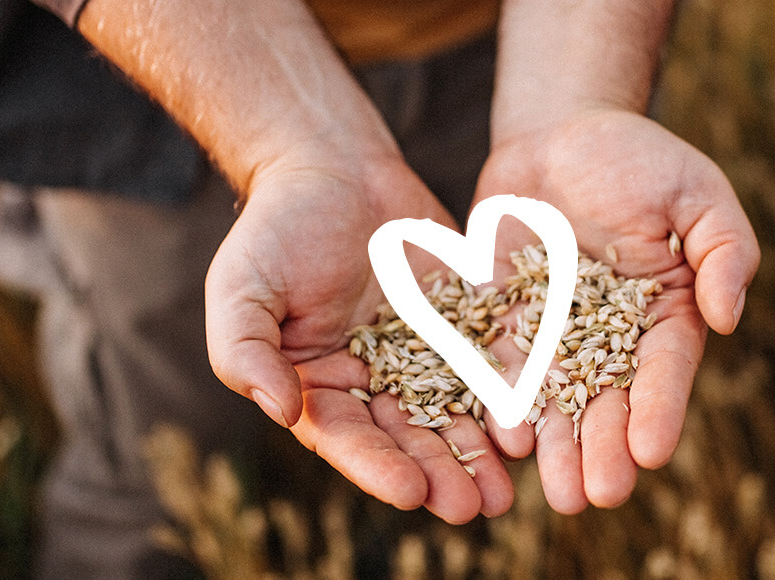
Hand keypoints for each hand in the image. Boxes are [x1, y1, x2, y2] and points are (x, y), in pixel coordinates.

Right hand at [205, 160, 513, 521]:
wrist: (334, 168)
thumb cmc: (276, 229)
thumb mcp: (241, 288)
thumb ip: (247, 352)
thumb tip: (280, 409)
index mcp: (320, 386)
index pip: (348, 437)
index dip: (377, 466)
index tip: (411, 492)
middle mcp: (373, 382)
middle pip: (409, 437)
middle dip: (441, 473)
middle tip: (474, 508)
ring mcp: (422, 355)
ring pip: (456, 412)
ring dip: (481, 453)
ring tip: (511, 492)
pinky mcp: (461, 325)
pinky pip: (488, 362)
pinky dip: (508, 395)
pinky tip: (533, 424)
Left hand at [474, 109, 759, 512]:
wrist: (558, 135)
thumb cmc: (638, 158)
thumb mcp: (695, 190)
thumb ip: (723, 249)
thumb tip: (729, 318)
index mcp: (662, 312)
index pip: (663, 370)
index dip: (659, 411)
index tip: (652, 452)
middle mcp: (606, 336)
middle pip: (606, 400)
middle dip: (603, 449)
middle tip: (599, 495)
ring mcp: (551, 332)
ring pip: (553, 399)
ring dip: (555, 447)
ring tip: (559, 493)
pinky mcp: (501, 320)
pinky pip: (497, 367)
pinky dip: (502, 402)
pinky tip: (503, 437)